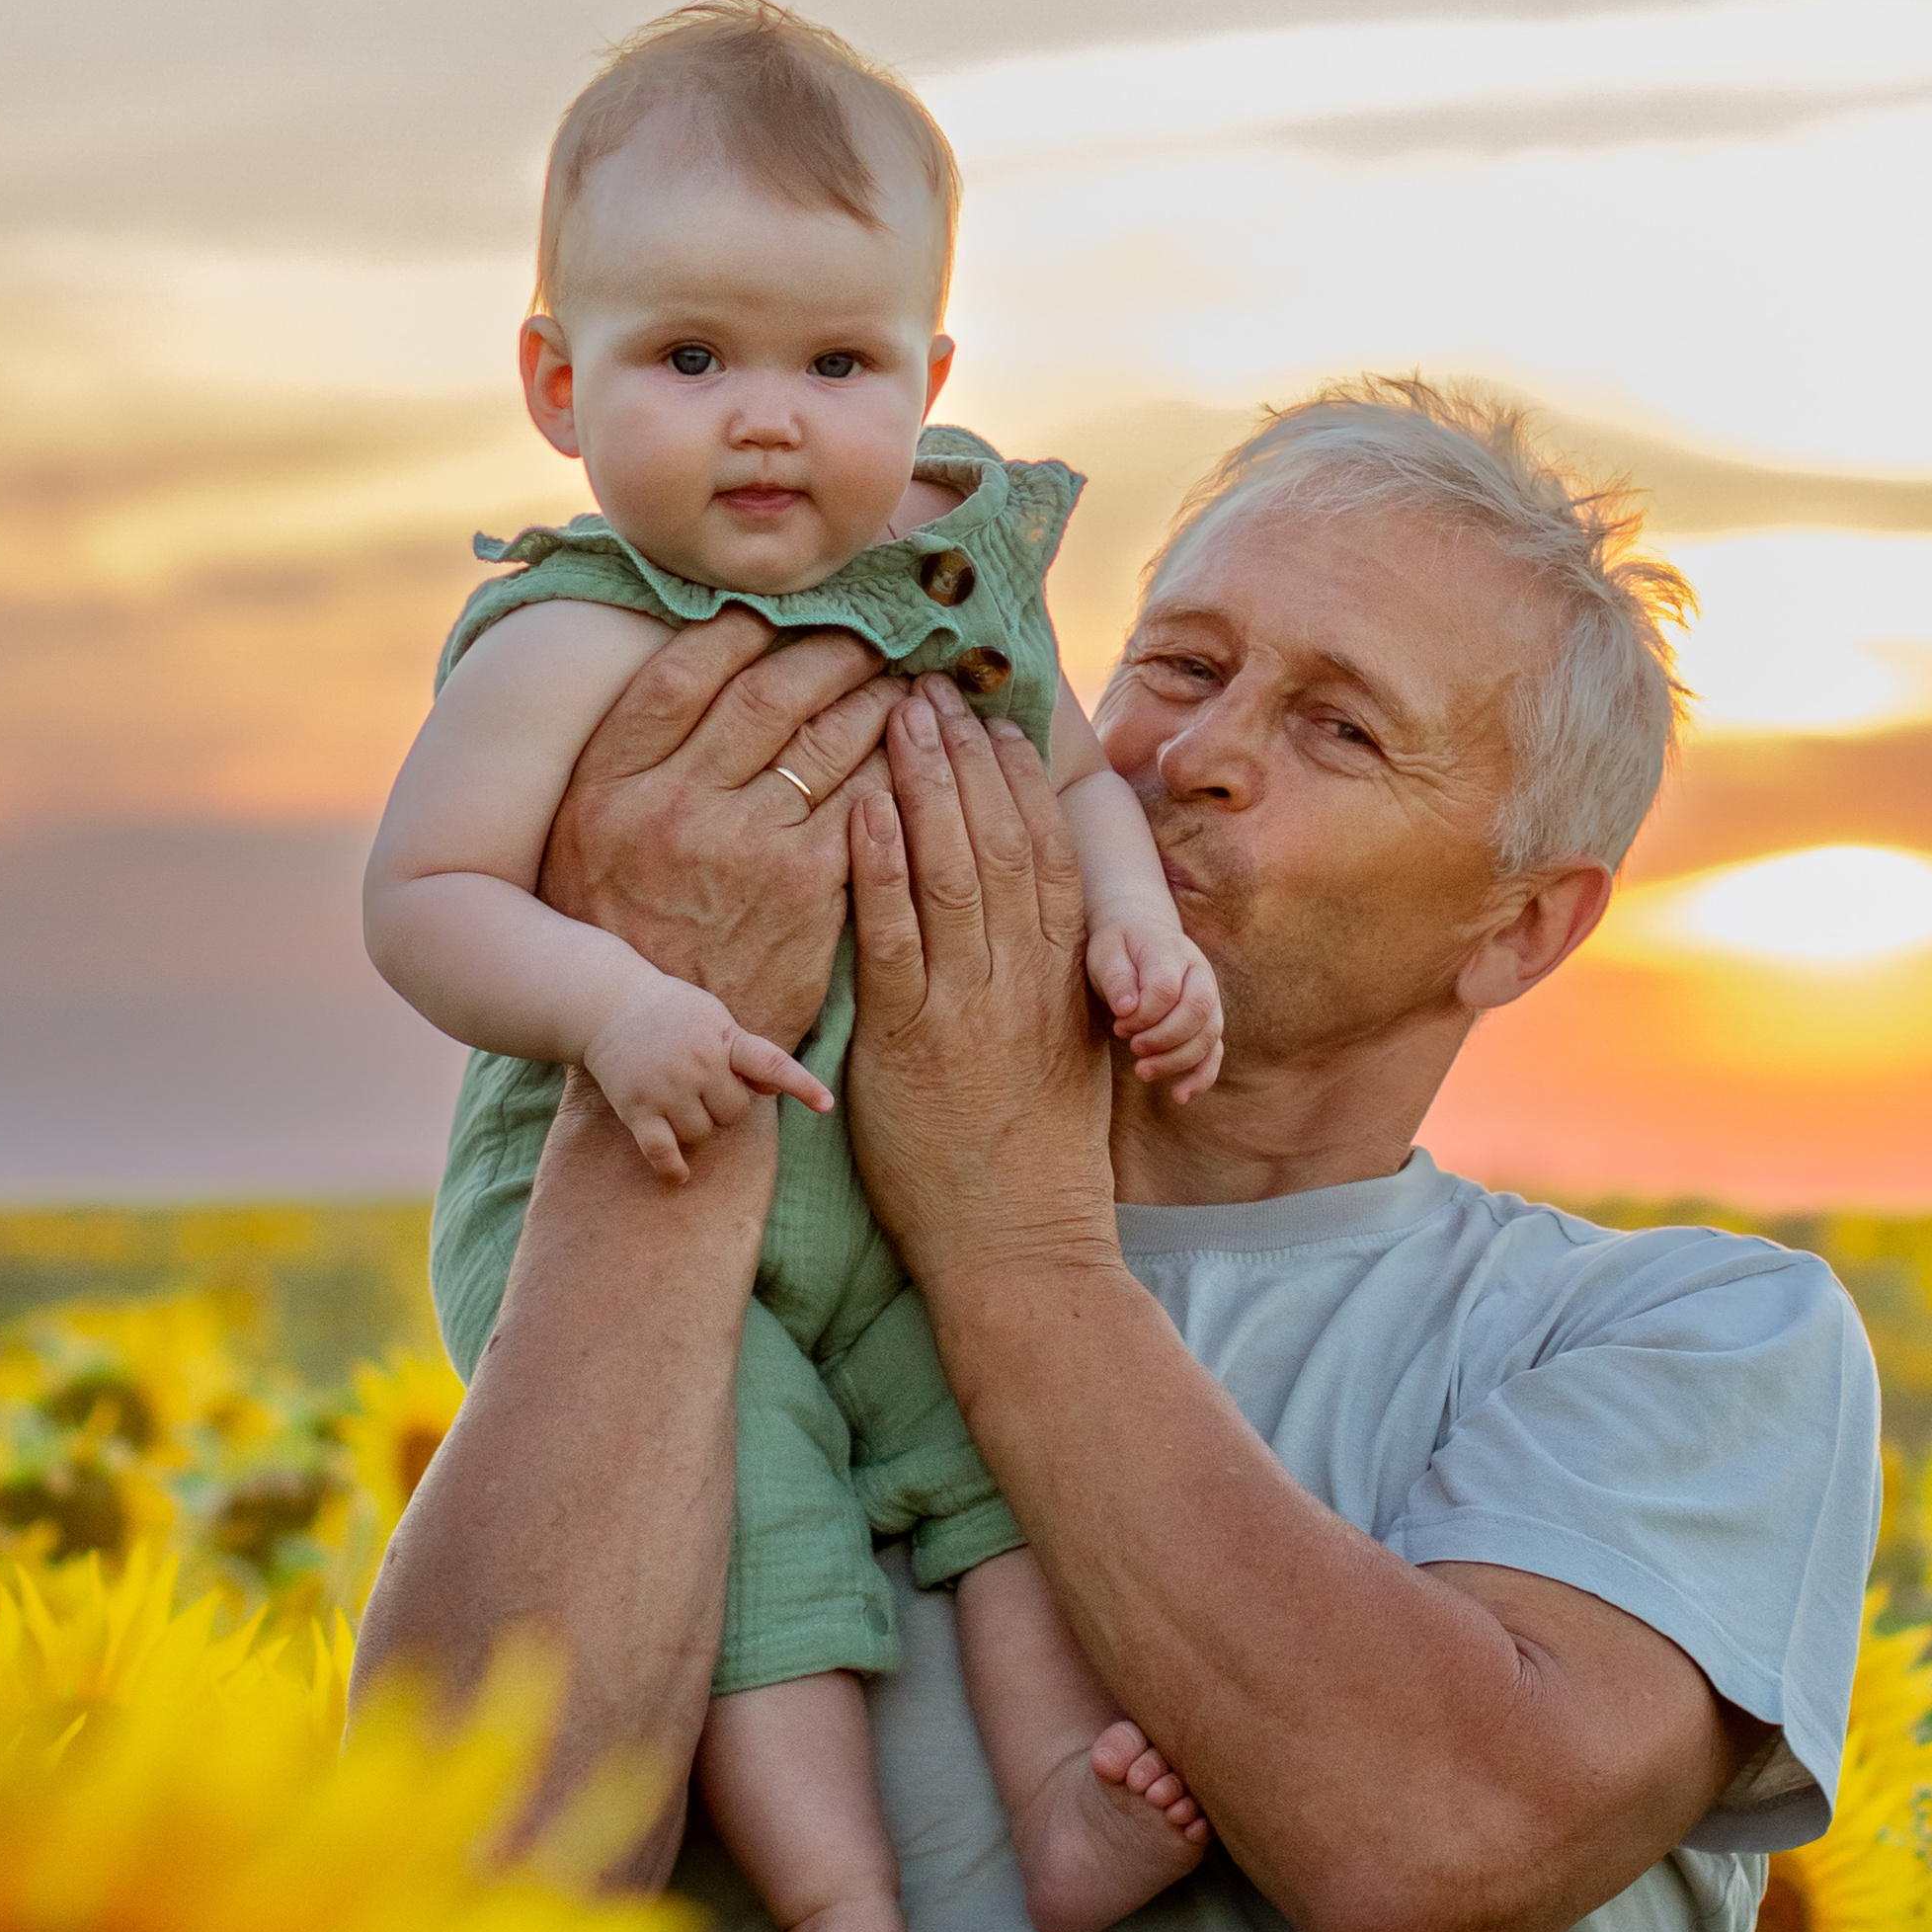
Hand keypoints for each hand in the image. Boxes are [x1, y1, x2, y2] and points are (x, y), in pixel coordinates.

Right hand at [539, 609, 896, 1047]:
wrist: (658, 1044)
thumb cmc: (623, 929)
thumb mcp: (589, 836)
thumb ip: (631, 757)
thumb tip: (700, 663)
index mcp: (610, 784)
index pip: (680, 671)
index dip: (738, 629)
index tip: (779, 612)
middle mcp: (671, 804)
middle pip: (767, 691)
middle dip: (830, 650)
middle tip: (870, 634)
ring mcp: (742, 845)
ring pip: (826, 737)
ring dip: (875, 697)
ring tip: (903, 683)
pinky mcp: (806, 887)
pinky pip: (865, 799)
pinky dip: (894, 764)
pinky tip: (914, 752)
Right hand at [586, 969, 834, 1187]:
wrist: (609, 1004)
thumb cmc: (672, 1013)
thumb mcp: (715, 1019)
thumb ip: (744, 1052)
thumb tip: (775, 1086)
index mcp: (723, 1039)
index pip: (770, 1063)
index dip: (801, 1085)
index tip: (826, 1105)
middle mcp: (698, 1064)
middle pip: (735, 1113)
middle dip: (724, 1106)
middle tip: (702, 1085)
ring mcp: (667, 1088)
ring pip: (702, 1134)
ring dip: (696, 1126)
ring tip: (678, 1099)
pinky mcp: (637, 1108)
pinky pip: (661, 1151)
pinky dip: (672, 1167)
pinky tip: (679, 1175)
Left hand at [846, 684, 1117, 1290]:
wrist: (1019, 1244)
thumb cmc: (1035, 1155)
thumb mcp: (1068, 1053)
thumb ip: (1049, 980)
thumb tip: (1028, 919)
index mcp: (1066, 977)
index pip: (1047, 851)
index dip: (1021, 780)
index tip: (996, 722)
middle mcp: (1024, 977)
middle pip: (999, 838)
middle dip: (967, 755)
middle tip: (934, 687)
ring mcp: (968, 1004)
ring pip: (951, 868)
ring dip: (924, 781)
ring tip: (898, 713)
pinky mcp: (910, 1038)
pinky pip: (894, 935)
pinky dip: (880, 863)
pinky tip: (863, 803)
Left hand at [1085, 912, 1223, 1100]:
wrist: (1142, 937)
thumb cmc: (1121, 947)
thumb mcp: (1107, 952)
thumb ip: (1117, 977)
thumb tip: (1126, 1008)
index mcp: (1172, 951)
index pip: (1167, 989)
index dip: (1143, 1015)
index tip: (1119, 1024)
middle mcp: (1200, 973)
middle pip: (1196, 1012)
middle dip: (1162, 1039)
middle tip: (1133, 1047)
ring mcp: (1210, 998)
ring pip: (1208, 1036)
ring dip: (1176, 1060)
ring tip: (1143, 1071)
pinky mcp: (1208, 1021)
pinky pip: (1215, 1052)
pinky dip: (1201, 1077)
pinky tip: (1180, 1095)